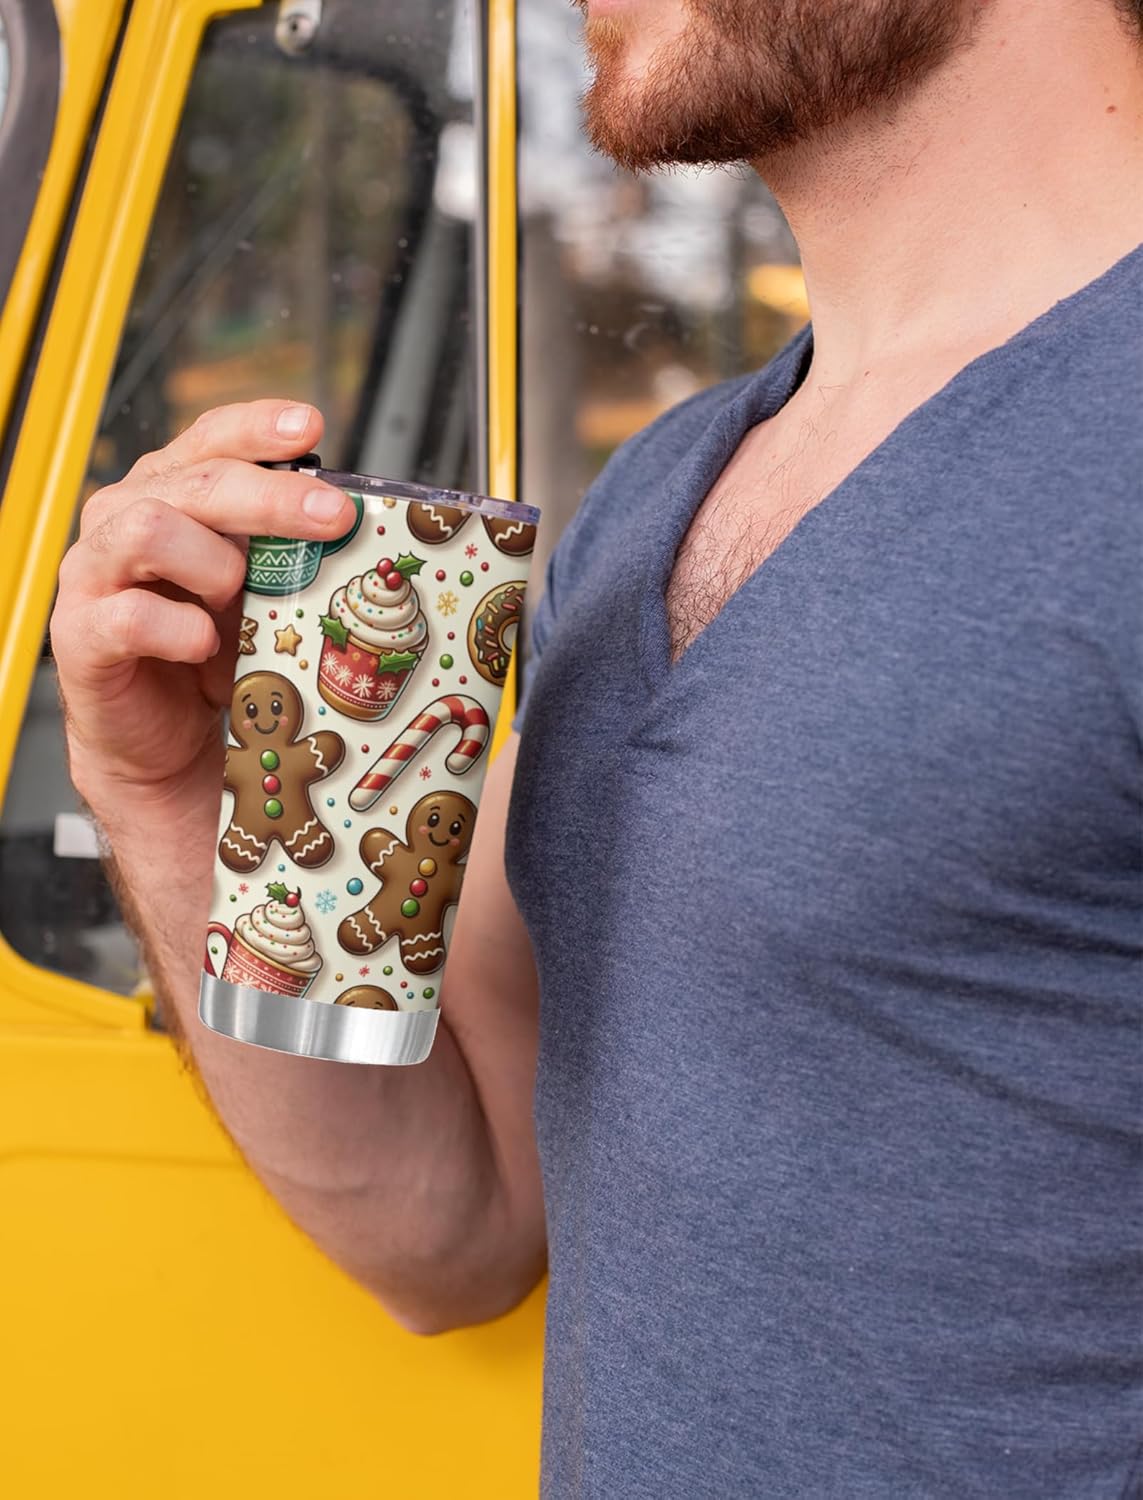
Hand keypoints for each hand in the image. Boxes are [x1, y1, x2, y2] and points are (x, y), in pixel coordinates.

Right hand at [50, 400, 354, 833]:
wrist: (164, 742)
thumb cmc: (214, 657)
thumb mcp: (263, 596)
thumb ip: (288, 555)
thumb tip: (358, 531)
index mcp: (173, 495)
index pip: (211, 439)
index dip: (259, 429)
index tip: (309, 427)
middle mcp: (126, 520)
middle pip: (196, 480)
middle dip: (272, 496)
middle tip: (333, 517)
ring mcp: (97, 574)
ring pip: (149, 528)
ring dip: (214, 562)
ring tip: (242, 598)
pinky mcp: (82, 635)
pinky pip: (128, 615)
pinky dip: (178, 628)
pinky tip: (207, 644)